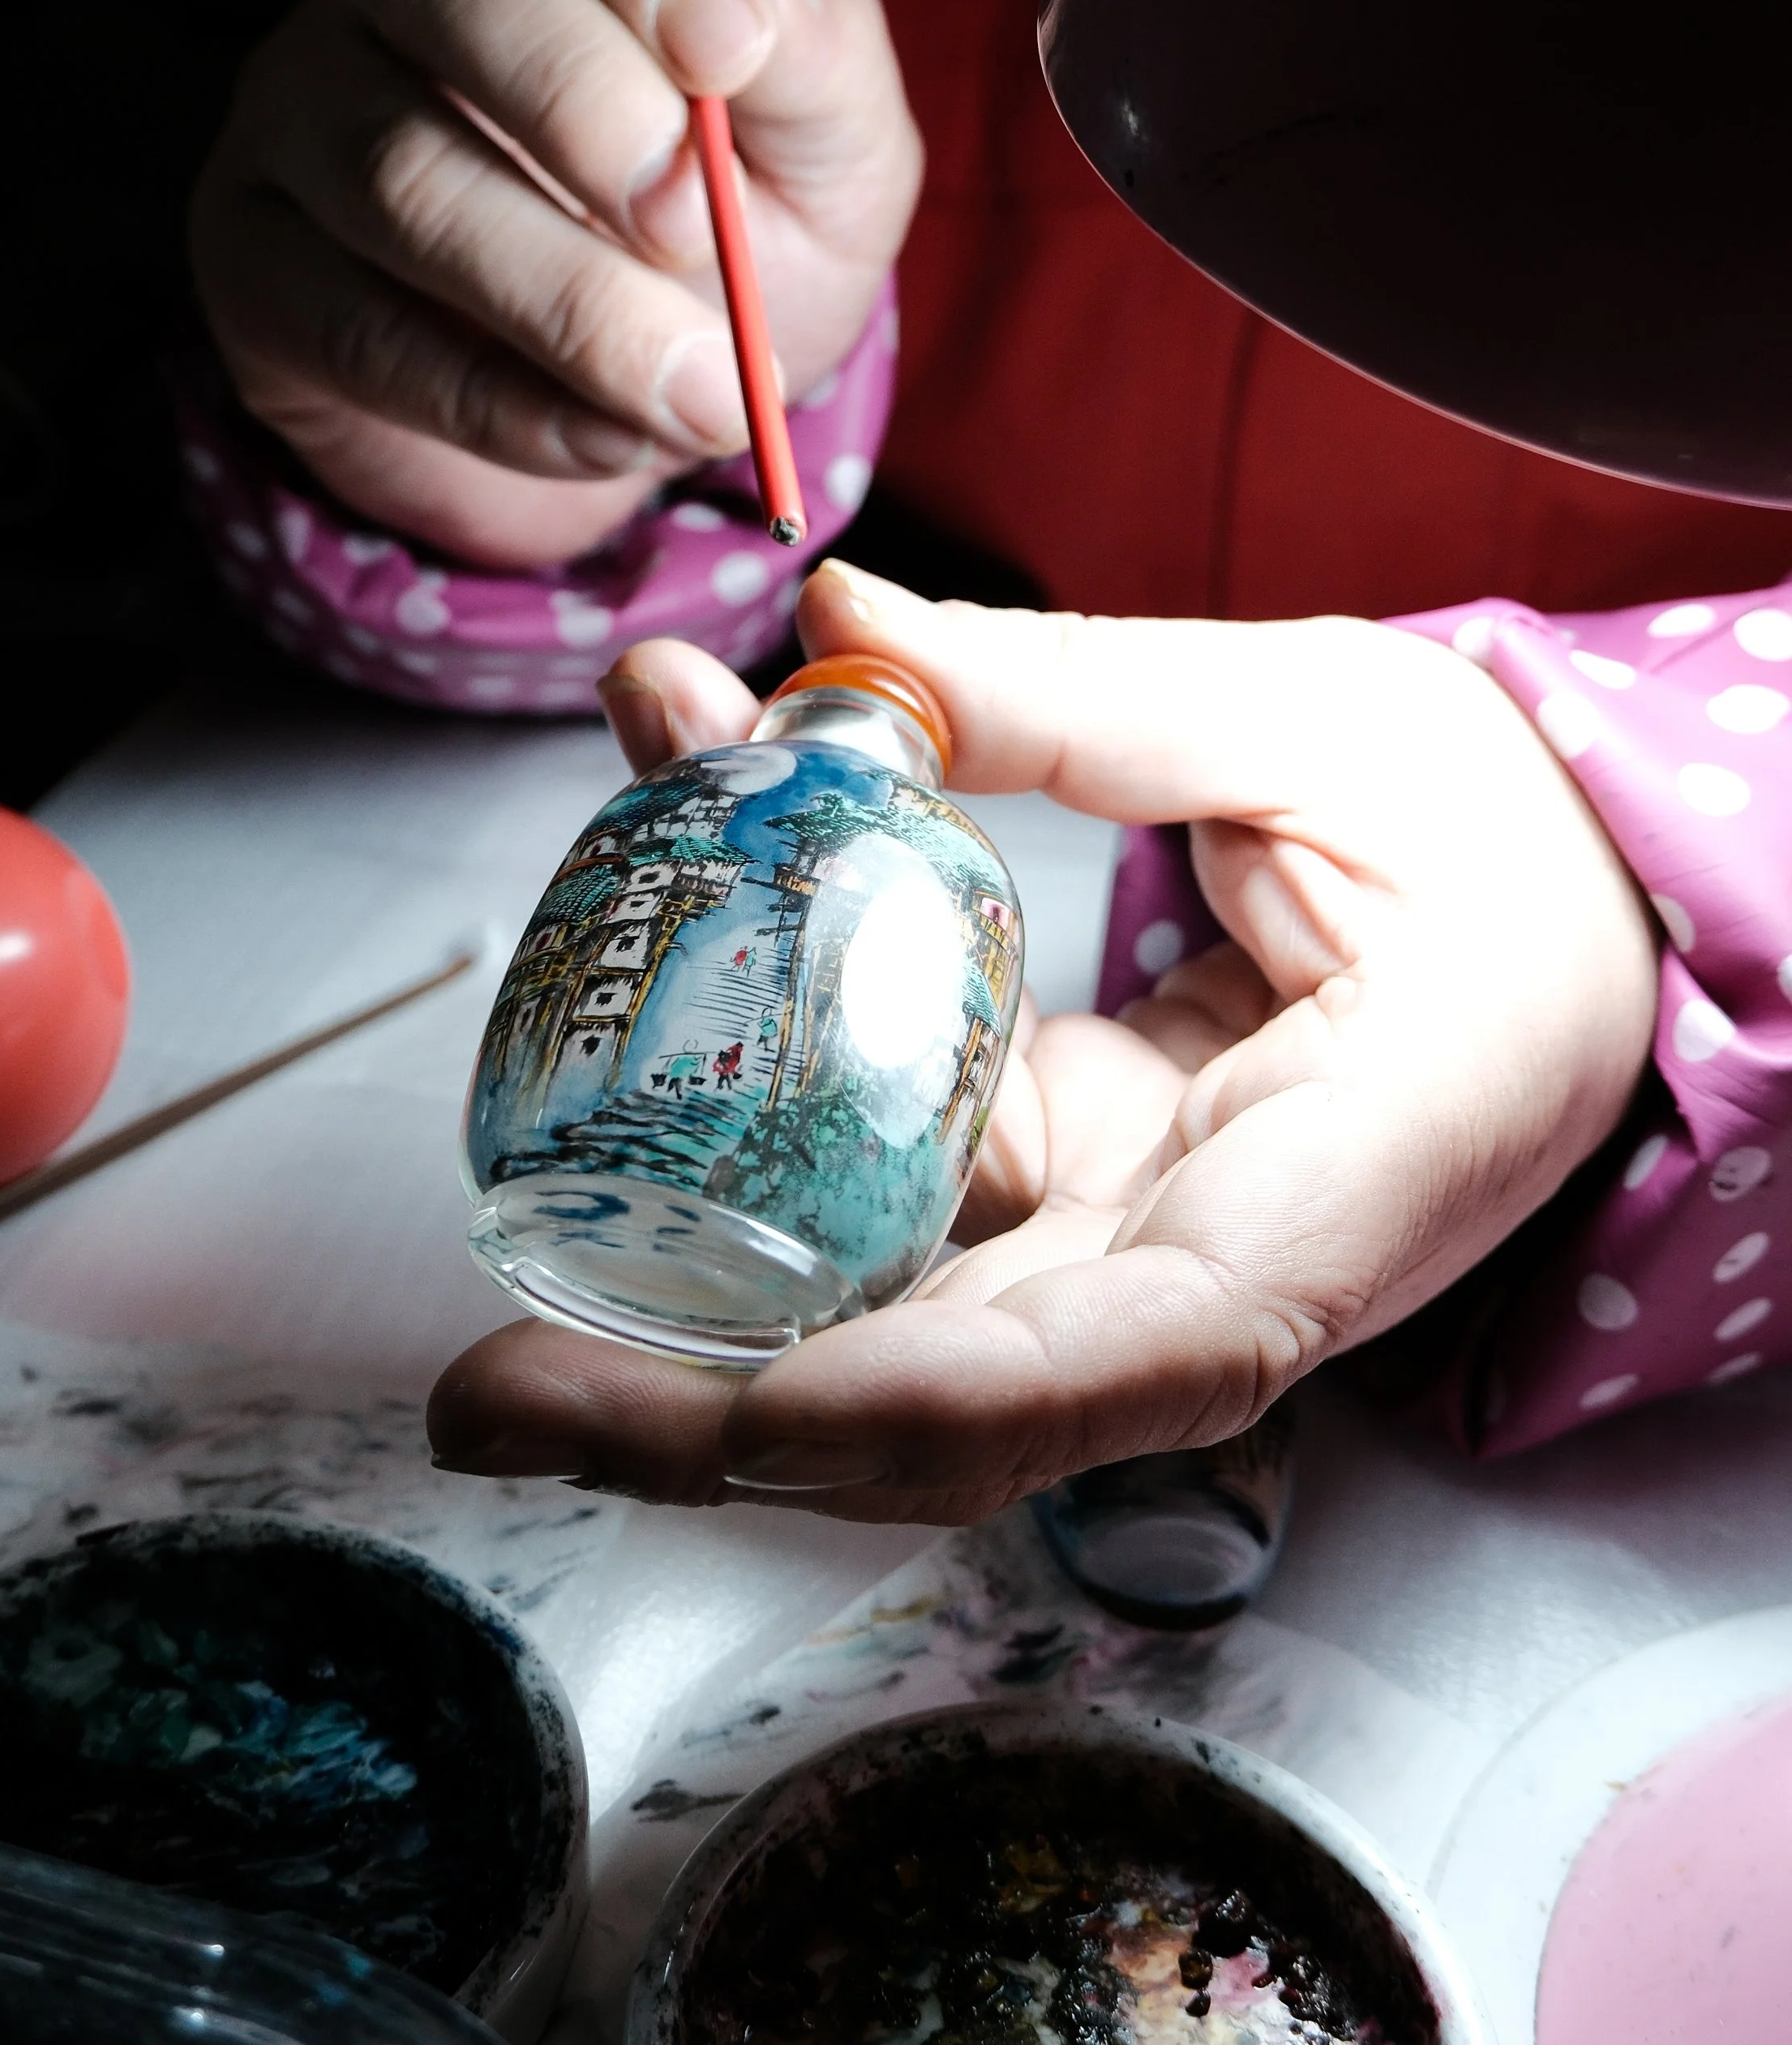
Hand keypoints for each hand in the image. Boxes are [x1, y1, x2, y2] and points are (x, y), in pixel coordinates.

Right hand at [188, 0, 920, 569]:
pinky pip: (356, 324)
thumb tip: (736, 24)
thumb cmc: (745, 232)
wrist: (652, 402)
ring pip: (391, 166)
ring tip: (702, 395)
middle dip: (575, 98)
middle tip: (693, 230)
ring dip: (566, 302)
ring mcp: (301, 101)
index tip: (727, 50)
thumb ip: (810, 55)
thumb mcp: (830, 140)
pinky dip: (503, 402)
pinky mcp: (254, 256)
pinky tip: (612, 438)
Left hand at [429, 564, 1659, 1520]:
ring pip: (869, 1300)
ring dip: (675, 1220)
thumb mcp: (1330, 722)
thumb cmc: (1510, 845)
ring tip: (526, 1055)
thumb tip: (835, 626)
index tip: (724, 1409)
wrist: (1569, 920)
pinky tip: (671, 869)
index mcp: (1326, 1202)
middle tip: (475, 1389)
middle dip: (699, 1418)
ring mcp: (1105, 1243)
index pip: (1111, 1369)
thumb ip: (1091, 693)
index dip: (911, 1408)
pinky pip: (872, 1171)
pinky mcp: (1046, 1176)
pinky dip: (749, 1070)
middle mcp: (1193, 1276)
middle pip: (934, 1409)